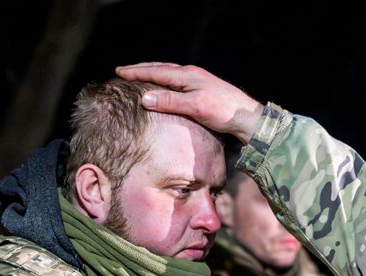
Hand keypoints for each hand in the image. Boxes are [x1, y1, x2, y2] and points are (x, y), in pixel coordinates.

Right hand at [115, 63, 263, 143]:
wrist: (246, 117)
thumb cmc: (222, 111)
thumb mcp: (195, 107)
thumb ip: (170, 102)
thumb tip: (145, 98)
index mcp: (187, 76)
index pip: (156, 71)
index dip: (136, 72)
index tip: (119, 72)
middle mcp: (191, 74)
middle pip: (160, 68)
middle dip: (141, 69)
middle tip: (123, 70)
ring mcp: (196, 80)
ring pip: (168, 73)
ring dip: (151, 72)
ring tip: (138, 74)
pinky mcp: (201, 89)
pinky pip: (175, 80)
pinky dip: (162, 80)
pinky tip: (161, 86)